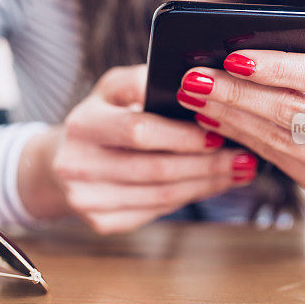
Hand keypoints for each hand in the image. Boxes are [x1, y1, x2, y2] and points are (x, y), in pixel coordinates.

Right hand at [19, 65, 258, 233]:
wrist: (61, 161)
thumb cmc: (101, 117)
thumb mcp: (113, 89)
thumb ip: (144, 82)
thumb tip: (195, 86)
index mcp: (82, 124)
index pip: (139, 131)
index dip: (183, 136)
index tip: (219, 133)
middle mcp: (77, 165)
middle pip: (155, 169)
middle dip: (206, 164)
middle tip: (243, 157)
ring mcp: (87, 199)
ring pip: (161, 195)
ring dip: (206, 184)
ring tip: (237, 171)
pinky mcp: (101, 222)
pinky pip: (156, 211)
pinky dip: (189, 198)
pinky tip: (211, 185)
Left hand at [175, 29, 304, 216]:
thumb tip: (278, 39)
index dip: (278, 68)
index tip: (234, 57)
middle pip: (296, 115)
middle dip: (239, 96)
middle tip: (196, 79)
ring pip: (281, 142)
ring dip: (232, 119)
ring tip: (196, 97)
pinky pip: (279, 161)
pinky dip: (243, 138)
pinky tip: (217, 120)